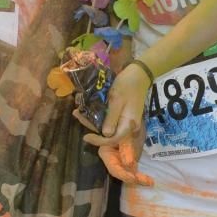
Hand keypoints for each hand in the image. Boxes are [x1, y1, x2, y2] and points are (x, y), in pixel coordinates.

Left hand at [83, 62, 152, 185]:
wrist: (139, 74)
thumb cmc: (127, 85)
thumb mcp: (116, 99)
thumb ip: (111, 118)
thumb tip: (106, 134)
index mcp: (129, 123)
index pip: (113, 139)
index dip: (99, 141)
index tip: (85, 137)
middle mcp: (129, 126)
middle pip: (110, 136)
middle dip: (93, 130)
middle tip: (78, 116)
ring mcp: (127, 122)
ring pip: (109, 129)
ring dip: (93, 123)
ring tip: (78, 112)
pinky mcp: (124, 117)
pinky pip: (111, 122)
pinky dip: (99, 118)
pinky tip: (87, 111)